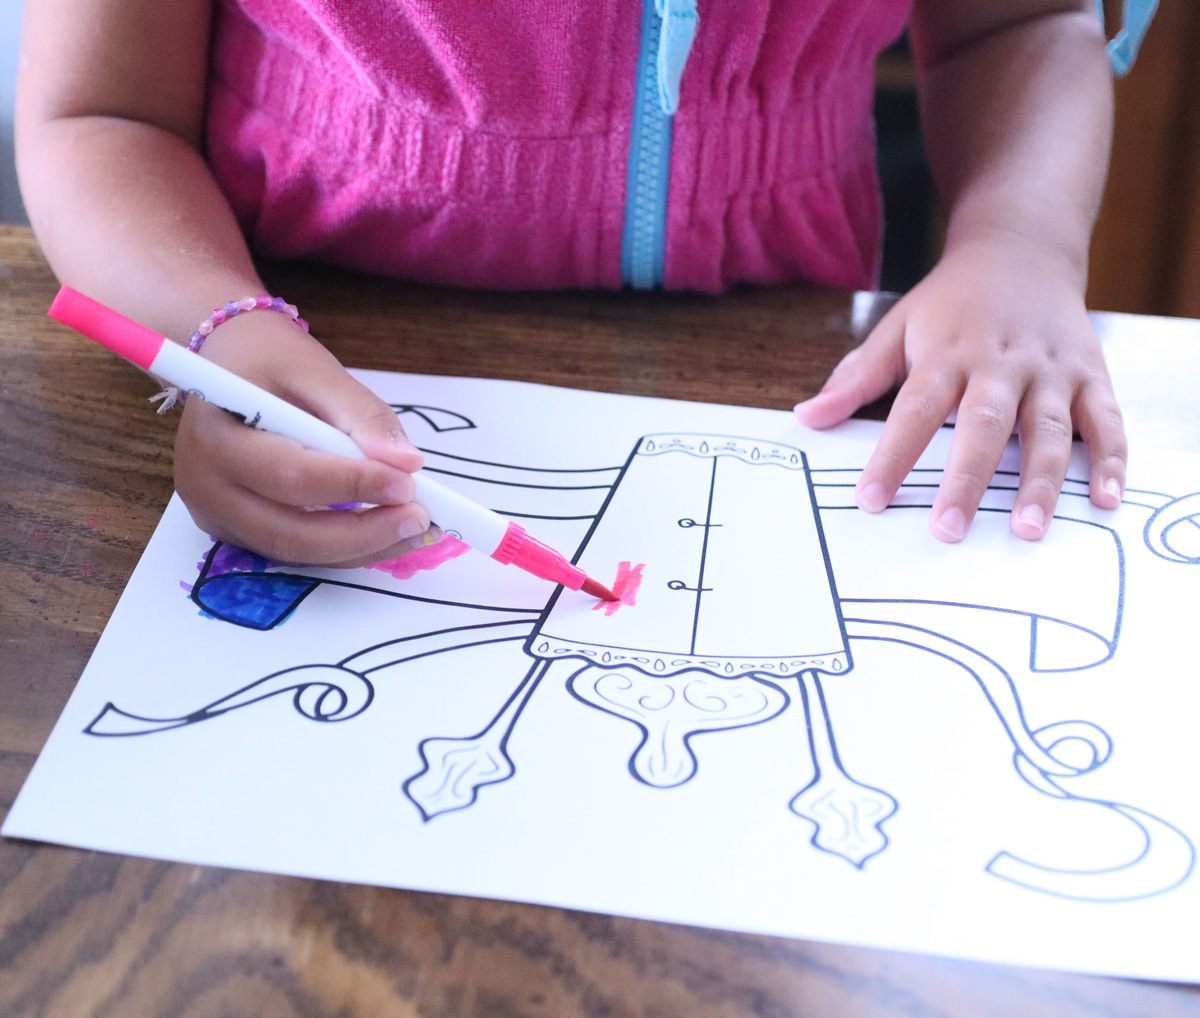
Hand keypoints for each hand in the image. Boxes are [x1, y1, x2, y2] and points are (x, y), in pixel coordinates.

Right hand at [174, 312, 433, 565]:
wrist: (224, 365)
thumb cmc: (268, 360)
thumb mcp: (316, 370)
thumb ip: (361, 414)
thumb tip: (406, 463)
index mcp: (217, 437)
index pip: (292, 475)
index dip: (354, 486)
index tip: (408, 484)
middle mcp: (206, 486)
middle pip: (291, 531)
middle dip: (364, 533)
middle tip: (420, 519)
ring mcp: (216, 515)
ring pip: (295, 552)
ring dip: (361, 548)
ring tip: (413, 530)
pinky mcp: (235, 530)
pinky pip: (294, 551)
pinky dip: (343, 548)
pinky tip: (384, 532)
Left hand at [794, 237, 1125, 541]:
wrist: (1022, 247)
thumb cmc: (952, 301)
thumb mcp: (898, 327)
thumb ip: (856, 378)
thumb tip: (807, 417)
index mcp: (947, 354)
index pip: (914, 411)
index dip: (893, 456)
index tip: (871, 500)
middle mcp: (1001, 363)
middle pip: (984, 424)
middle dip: (967, 479)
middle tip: (949, 530)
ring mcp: (1051, 370)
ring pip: (1049, 428)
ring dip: (1041, 480)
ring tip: (1028, 529)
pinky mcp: (1091, 374)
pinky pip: (1106, 420)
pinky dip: (1110, 460)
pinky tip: (1104, 499)